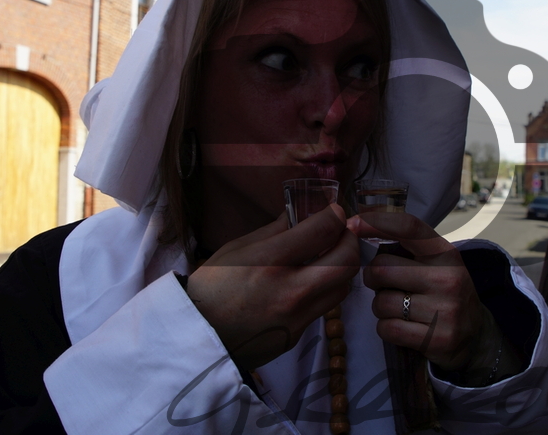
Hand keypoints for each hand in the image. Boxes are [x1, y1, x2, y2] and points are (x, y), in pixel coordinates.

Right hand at [187, 204, 359, 370]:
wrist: (196, 337)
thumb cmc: (211, 287)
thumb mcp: (236, 249)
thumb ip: (274, 231)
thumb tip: (300, 214)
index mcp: (269, 261)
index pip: (322, 230)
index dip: (336, 215)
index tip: (335, 211)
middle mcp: (290, 289)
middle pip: (346, 260)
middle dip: (350, 240)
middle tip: (342, 233)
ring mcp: (297, 316)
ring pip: (343, 286)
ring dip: (342, 266)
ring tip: (329, 256)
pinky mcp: (297, 334)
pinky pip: (325, 307)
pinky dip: (325, 288)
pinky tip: (310, 281)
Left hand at [347, 212, 506, 373]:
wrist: (475, 334)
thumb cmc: (442, 292)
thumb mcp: (436, 263)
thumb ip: (406, 248)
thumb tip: (357, 228)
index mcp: (445, 253)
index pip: (408, 228)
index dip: (376, 222)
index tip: (352, 224)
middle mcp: (448, 278)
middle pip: (382, 269)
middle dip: (372, 278)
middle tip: (383, 284)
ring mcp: (445, 310)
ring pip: (381, 302)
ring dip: (380, 306)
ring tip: (398, 308)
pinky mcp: (438, 339)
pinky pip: (387, 328)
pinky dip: (386, 328)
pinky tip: (403, 326)